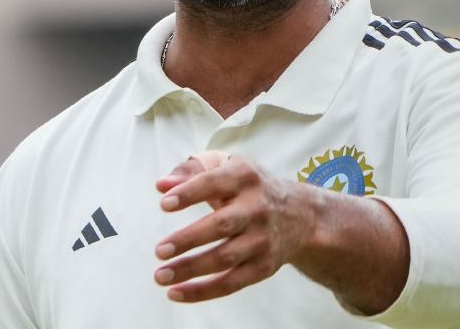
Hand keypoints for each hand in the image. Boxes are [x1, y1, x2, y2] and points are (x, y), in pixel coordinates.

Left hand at [152, 153, 317, 302]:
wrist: (300, 215)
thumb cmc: (249, 188)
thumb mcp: (227, 167)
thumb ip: (191, 171)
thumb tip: (162, 185)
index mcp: (245, 176)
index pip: (214, 183)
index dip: (189, 193)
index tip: (163, 203)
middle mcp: (257, 207)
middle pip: (222, 225)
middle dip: (188, 239)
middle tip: (159, 250)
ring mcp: (262, 239)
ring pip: (225, 258)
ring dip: (190, 269)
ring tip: (160, 275)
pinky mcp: (263, 266)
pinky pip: (231, 283)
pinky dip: (203, 291)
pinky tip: (176, 292)